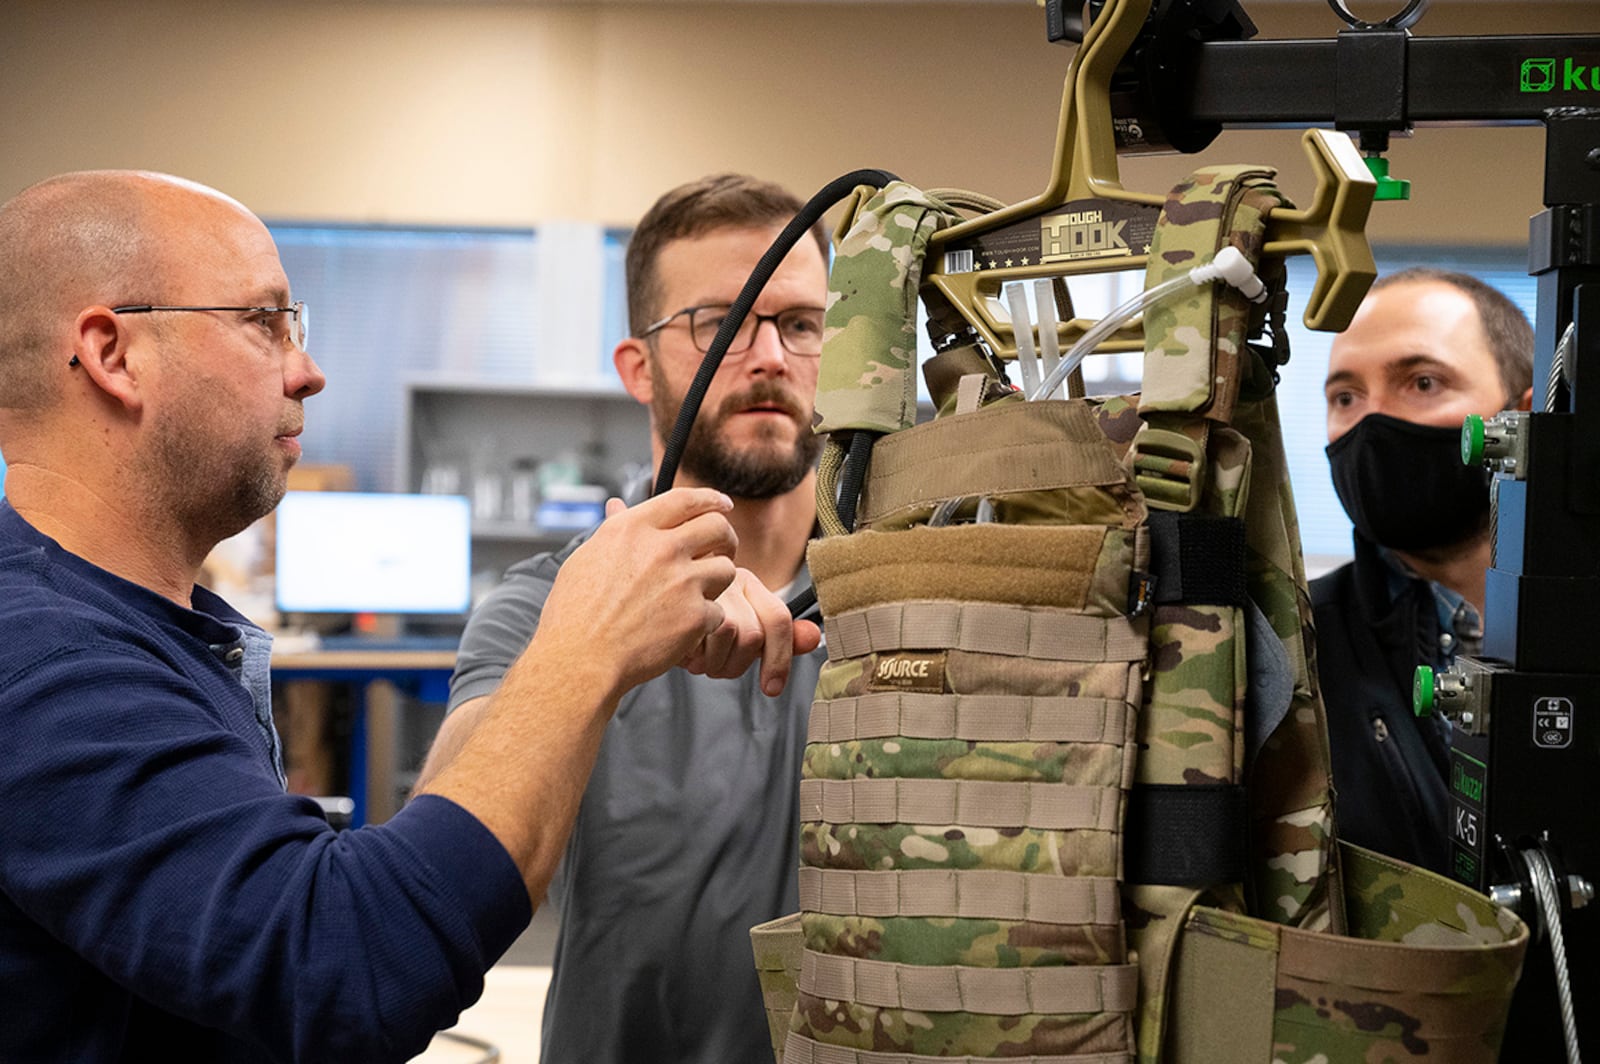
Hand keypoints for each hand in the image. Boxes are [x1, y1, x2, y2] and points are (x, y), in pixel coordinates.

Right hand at [534, 488, 737, 697]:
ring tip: (700, 594)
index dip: (710, 499)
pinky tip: (686, 627)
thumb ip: (613, 529)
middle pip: (718, 527)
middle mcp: (662, 549)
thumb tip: (617, 506)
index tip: (723, 504)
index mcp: (633, 529)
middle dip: (726, 537)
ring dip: (718, 581)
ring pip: (727, 569)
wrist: (581, 659)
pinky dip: (706, 621)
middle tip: (723, 549)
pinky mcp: (695, 617)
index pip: (686, 499)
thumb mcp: (588, 557)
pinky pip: (719, 611)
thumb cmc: (575, 613)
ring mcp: (682, 583)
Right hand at [682, 569, 823, 695]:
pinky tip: (684, 652)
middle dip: (737, 665)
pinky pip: (699, 638)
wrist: (646, 604)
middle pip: (754, 635)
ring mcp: (703, 586)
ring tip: (700, 658)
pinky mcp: (678, 601)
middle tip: (718, 666)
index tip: (771, 688)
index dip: (779, 659)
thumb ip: (776, 634)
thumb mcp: (740, 626)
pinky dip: (694, 657)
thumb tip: (814, 637)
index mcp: (748, 582)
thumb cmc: (698, 619)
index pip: (779, 620)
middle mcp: (729, 578)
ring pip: (729, 635)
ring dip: (715, 662)